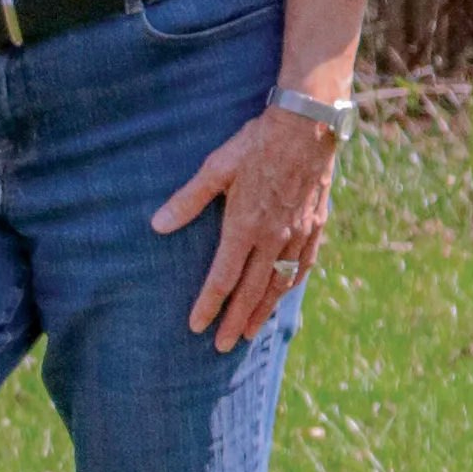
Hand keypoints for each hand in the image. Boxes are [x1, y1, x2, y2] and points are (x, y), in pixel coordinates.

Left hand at [150, 105, 335, 351]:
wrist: (307, 125)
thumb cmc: (256, 142)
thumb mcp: (216, 167)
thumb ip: (188, 200)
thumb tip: (157, 225)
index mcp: (245, 226)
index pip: (223, 278)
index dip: (208, 305)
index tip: (196, 326)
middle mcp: (273, 237)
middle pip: (251, 291)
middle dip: (234, 321)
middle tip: (221, 346)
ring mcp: (298, 233)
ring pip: (279, 284)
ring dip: (262, 311)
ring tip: (249, 333)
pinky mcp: (315, 225)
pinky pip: (303, 265)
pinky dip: (290, 285)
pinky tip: (283, 294)